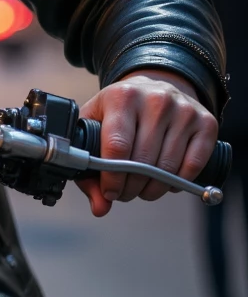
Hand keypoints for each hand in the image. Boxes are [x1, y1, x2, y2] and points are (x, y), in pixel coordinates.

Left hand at [78, 69, 218, 217]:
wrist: (153, 88)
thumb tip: (100, 208)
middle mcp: (156, 100)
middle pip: (143, 162)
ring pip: (168, 168)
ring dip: (153, 189)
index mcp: (122, 97)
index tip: (110, 192)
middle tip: (125, 193)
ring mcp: (184, 110)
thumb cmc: (119, 113)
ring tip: (142, 188)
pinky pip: (193, 165)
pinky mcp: (206, 122)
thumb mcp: (95, 128)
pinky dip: (178, 182)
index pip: (118, 147)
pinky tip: (166, 181)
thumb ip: (89, 169)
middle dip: (131, 188)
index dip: (113, 179)